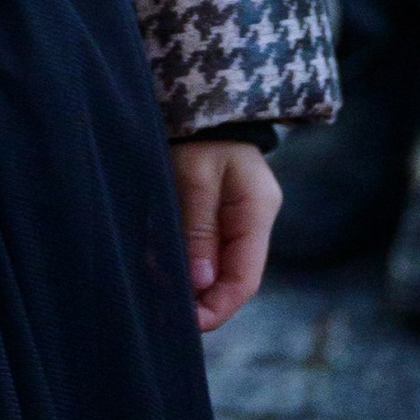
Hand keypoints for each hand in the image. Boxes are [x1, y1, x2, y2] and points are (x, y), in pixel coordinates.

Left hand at [170, 140, 279, 334]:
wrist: (197, 95)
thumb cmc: (197, 131)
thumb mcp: (195, 175)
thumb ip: (198, 227)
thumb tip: (201, 282)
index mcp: (257, 211)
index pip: (246, 278)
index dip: (219, 307)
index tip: (188, 324)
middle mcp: (252, 221)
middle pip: (232, 277)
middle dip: (202, 301)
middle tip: (167, 317)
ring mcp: (236, 218)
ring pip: (216, 267)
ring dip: (192, 286)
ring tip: (161, 300)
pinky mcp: (216, 213)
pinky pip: (204, 249)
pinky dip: (186, 265)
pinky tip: (164, 274)